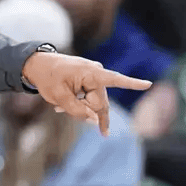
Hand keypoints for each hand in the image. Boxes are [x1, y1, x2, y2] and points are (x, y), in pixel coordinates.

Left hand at [22, 51, 151, 136]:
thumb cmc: (47, 78)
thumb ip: (76, 110)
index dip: (132, 84)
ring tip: (58, 106)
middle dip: (84, 110)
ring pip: (94, 104)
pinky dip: (78, 104)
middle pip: (100, 103)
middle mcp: (96, 74)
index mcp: (91, 73)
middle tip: (60, 108)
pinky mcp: (89, 82)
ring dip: (79, 108)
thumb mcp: (58, 97)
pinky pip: (90, 99)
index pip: (115, 80)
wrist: (36, 66)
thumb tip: (94, 120)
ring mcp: (93, 78)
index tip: (148, 84)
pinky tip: (61, 105)